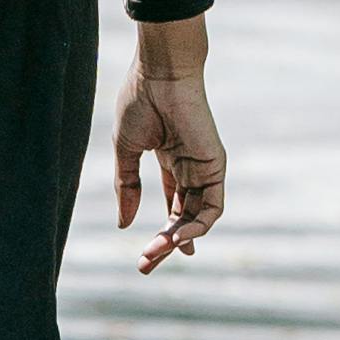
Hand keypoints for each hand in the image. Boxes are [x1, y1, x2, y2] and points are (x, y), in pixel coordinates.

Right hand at [113, 17, 225, 275]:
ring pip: (197, 218)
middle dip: (165, 245)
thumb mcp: (125, 150)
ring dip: (177, 240)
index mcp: (170, 161)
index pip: (171, 206)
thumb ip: (126, 186)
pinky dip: (197, 226)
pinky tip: (176, 237)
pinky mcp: (216, 166)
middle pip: (183, 218)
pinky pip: (212, 207)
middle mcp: (190, 168)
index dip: (162, 234)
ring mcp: (204, 168)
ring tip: (155, 252)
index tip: (145, 258)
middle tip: (145, 266)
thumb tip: (124, 224)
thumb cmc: (140, 101)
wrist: (160, 73)